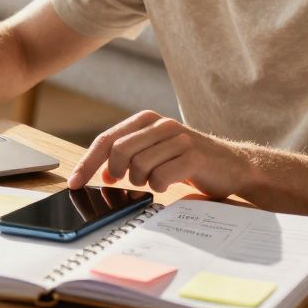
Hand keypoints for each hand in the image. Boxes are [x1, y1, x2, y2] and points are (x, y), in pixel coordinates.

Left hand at [67, 111, 252, 199]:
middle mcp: (161, 124)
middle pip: (118, 151)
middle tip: (123, 182)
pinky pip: (160, 177)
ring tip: (155, 180)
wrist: (233, 165)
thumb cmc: (190, 161)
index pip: (107, 139)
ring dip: (141, 181)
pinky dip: (159, 187)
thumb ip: (130, 157)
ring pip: (138, 165)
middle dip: (115, 173)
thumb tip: (102, 174)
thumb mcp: (156, 153)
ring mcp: (178, 139)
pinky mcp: (193, 156)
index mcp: (147, 120)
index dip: (87, 163)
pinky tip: (169, 184)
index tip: (74, 183)